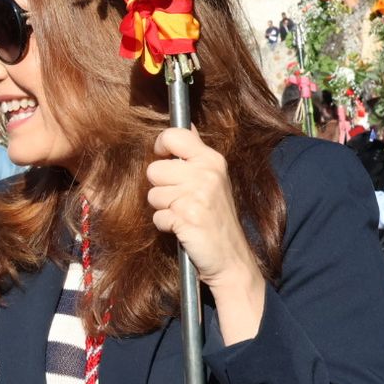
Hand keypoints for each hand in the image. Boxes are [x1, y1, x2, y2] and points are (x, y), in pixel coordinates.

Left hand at [146, 128, 258, 290]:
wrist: (231, 259)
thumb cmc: (217, 218)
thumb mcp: (214, 179)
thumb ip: (196, 152)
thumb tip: (185, 125)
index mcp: (212, 160)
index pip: (174, 135)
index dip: (161, 146)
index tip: (165, 158)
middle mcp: (207, 174)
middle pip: (154, 169)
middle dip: (161, 188)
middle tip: (181, 200)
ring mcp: (198, 196)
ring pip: (153, 194)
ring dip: (163, 208)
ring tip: (184, 215)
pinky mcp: (188, 218)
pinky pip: (157, 216)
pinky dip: (165, 225)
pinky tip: (183, 228)